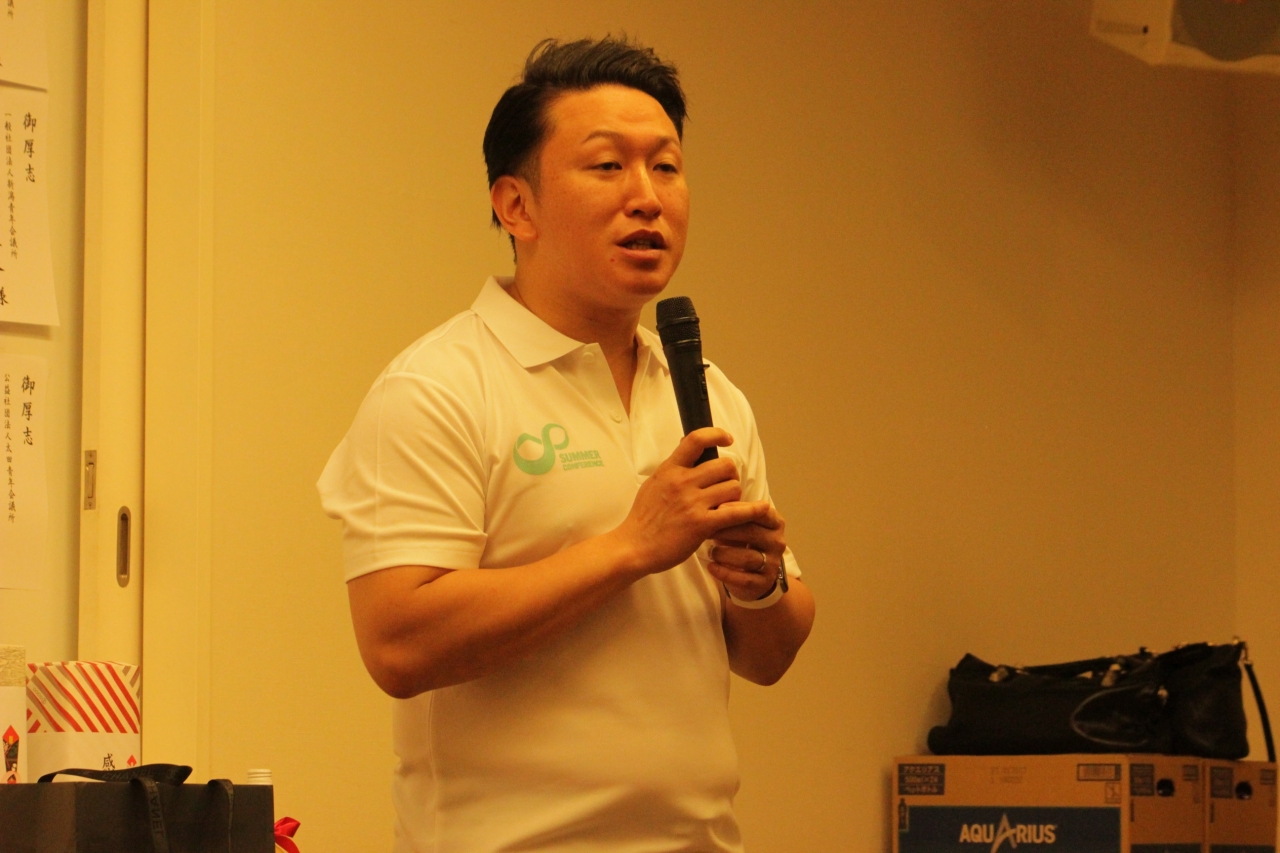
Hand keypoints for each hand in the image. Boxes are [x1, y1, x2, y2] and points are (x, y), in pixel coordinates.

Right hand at [613, 428, 771, 575]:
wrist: (634, 546)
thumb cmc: (643, 518)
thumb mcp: (653, 483)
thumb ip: (672, 467)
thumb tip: (686, 445)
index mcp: (670, 469)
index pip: (696, 439)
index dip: (716, 434)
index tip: (727, 439)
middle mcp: (682, 482)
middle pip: (724, 465)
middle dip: (730, 475)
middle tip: (726, 487)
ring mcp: (692, 503)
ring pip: (732, 488)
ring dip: (734, 497)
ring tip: (725, 507)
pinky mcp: (702, 524)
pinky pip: (736, 512)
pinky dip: (752, 510)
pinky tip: (762, 508)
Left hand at [705, 503, 786, 601]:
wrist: (754, 576)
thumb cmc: (743, 542)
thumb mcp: (742, 525)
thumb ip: (733, 514)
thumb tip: (713, 504)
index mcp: (775, 523)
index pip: (759, 512)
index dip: (737, 509)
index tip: (717, 508)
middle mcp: (778, 542)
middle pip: (751, 533)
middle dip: (726, 531)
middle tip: (705, 530)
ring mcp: (773, 564)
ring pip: (747, 557)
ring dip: (724, 553)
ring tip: (710, 551)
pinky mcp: (764, 582)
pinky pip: (743, 578)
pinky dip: (724, 573)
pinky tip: (711, 567)